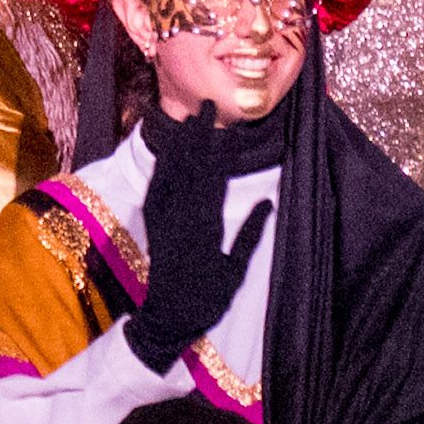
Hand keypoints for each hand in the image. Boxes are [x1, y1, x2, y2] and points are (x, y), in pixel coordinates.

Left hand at [127, 104, 271, 369]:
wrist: (168, 317)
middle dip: (197, 134)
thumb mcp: (236, 270)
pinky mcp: (154, 224)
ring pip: (171, 172)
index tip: (224, 123)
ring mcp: (165, 218)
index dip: (217, 146)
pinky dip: (163, 167)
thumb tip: (269, 202)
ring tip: (187, 120)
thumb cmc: (208, 297)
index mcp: (206, 224)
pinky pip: (157, 188)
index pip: (212, 175)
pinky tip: (168, 152)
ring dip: (179, 144)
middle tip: (204, 106)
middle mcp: (183, 215)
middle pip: (190, 165)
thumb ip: (251, 235)